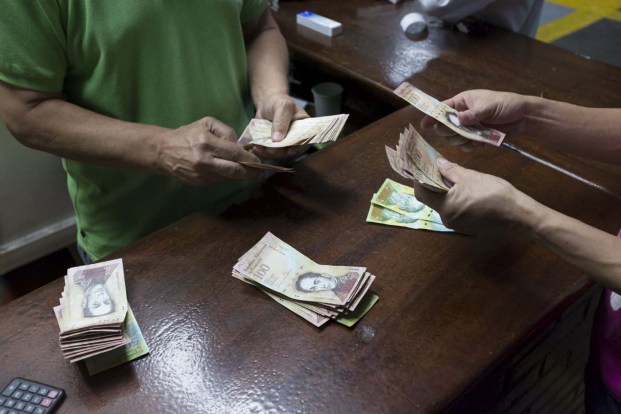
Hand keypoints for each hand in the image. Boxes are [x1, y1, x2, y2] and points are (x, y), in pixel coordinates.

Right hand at [156, 117, 263, 185]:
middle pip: (234, 171)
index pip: (234, 153)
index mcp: (206, 144)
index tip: (259, 161)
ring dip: (240, 176)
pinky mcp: (200, 183)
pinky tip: (231, 172)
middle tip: (261, 173)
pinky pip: (219, 180)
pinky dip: (227, 177)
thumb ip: (225, 131)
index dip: (250, 158)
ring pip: (228, 178)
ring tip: (250, 172)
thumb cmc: (187, 134)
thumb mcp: (206, 123)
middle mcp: (205, 161)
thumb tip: (239, 145)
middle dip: (251, 173)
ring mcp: (202, 175)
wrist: (163, 151)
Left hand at [253, 92, 310, 159]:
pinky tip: (255, 148)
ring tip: (257, 147)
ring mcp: (285, 144)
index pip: (306, 141)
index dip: (299, 148)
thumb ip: (281, 121)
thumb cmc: (278, 102)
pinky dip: (262, 152)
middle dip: (279, 152)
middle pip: (291, 151)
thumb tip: (278, 139)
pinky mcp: (274, 146)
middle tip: (268, 148)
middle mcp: (296, 139)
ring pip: (279, 154)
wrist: (267, 104)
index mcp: (304, 128)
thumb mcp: (282, 107)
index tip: (289, 151)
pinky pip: (269, 153)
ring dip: (268, 153)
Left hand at [414, 158, 529, 234]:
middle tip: (437, 170)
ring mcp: (456, 225)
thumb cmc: (494, 193)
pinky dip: (453, 200)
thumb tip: (438, 163)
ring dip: (444, 192)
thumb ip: (451, 170)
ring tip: (451, 178)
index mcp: (445, 206)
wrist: (518, 213)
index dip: (419, 180)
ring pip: (443, 205)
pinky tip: (462, 190)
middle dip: (432, 185)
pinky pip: (453, 211)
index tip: (421, 169)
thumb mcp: (471, 176)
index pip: (421, 193)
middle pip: (431, 200)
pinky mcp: (466, 227)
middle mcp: (447, 219)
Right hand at [420, 89, 528, 150]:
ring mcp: (468, 127)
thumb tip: (459, 119)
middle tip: (461, 132)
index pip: (442, 109)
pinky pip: (465, 146)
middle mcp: (462, 115)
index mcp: (462, 102)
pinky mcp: (475, 138)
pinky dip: (470, 146)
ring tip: (475, 138)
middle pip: (445, 127)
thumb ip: (474, 114)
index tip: (425, 125)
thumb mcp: (489, 106)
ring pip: (454, 139)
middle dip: (451, 132)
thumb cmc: (506, 104)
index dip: (432, 116)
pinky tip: (480, 143)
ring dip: (462, 141)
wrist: (523, 117)